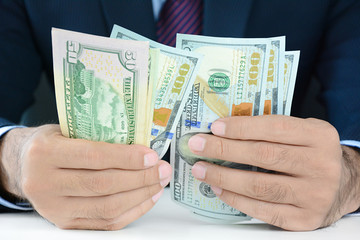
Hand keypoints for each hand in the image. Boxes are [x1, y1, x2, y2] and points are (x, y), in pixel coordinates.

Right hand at [0, 124, 171, 229]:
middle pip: (103, 185)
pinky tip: (146, 198)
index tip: (151, 155)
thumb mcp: (68, 130)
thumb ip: (99, 138)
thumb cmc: (53, 143)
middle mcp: (45, 183)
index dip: (127, 157)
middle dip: (140, 178)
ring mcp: (54, 208)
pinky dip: (132, 211)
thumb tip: (143, 146)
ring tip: (159, 182)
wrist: (24, 165)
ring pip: (107, 207)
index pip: (94, 157)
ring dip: (141, 195)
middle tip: (162, 169)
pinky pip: (106, 223)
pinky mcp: (65, 223)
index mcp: (45, 153)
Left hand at [189, 115, 359, 230]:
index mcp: (319, 137)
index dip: (242, 127)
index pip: (274, 128)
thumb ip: (271, 130)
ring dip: (223, 176)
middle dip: (224, 150)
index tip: (215, 127)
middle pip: (263, 156)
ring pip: (260, 185)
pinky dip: (236, 199)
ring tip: (201, 169)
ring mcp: (314, 195)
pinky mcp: (303, 219)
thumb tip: (224, 131)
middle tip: (198, 146)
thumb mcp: (303, 133)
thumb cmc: (312, 154)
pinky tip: (219, 188)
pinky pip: (263, 210)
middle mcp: (320, 166)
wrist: (342, 185)